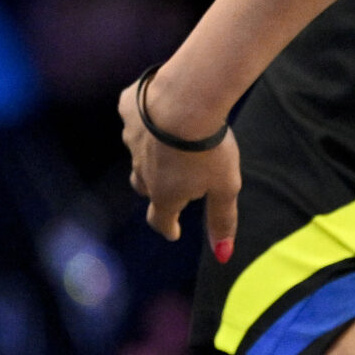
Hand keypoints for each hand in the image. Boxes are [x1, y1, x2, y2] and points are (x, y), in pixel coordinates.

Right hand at [119, 68, 242, 260]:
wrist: (185, 99)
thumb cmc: (209, 147)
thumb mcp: (225, 186)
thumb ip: (222, 219)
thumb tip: (223, 255)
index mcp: (165, 193)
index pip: (161, 219)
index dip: (168, 227)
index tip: (173, 231)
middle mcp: (142, 169)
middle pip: (144, 186)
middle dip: (155, 191)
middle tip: (168, 188)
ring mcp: (131, 138)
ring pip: (136, 152)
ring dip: (149, 152)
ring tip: (165, 146)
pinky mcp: (128, 108)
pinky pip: (134, 116)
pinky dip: (144, 116)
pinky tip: (155, 107)